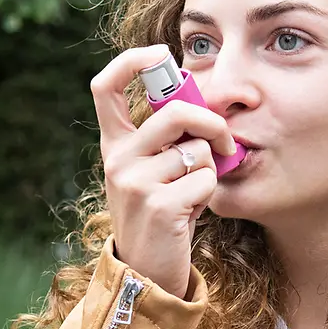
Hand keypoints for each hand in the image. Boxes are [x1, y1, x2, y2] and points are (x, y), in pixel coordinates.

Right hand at [90, 46, 239, 298]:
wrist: (147, 274)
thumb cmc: (161, 215)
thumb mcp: (153, 172)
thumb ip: (167, 138)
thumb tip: (206, 101)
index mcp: (114, 145)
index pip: (105, 86)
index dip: (131, 61)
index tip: (161, 55)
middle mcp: (118, 160)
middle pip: (174, 112)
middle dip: (211, 123)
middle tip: (223, 142)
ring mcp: (135, 183)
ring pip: (197, 151)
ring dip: (208, 170)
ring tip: (192, 193)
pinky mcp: (158, 206)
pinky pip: (205, 180)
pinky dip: (209, 194)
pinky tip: (191, 213)